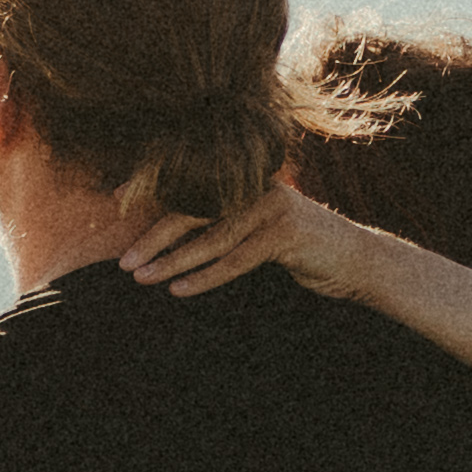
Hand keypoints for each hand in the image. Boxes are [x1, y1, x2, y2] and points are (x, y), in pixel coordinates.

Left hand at [119, 182, 386, 304]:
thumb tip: (175, 240)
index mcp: (244, 181)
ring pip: (211, 237)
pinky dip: (205, 276)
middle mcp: (256, 185)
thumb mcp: (260, 233)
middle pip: (194, 210)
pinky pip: (236, 259)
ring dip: (172, 261)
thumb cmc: (303, 250)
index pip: (190, 187)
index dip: (151, 193)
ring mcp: (272, 205)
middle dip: (154, 237)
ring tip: (142, 278)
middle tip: (124, 261)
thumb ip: (227, 227)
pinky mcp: (286, 232)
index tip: (113, 201)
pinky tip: (180, 289)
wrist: (358, 262)